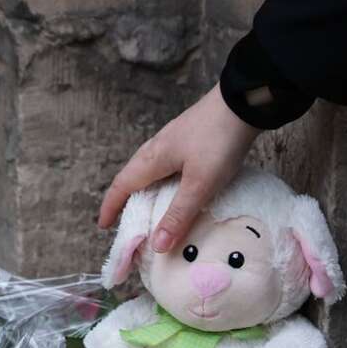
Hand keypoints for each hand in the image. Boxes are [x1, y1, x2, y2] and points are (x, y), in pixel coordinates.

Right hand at [97, 85, 258, 253]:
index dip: (110, 207)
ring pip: (148, 168)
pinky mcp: (189, 137)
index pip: (122, 186)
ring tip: (148, 207)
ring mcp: (173, 139)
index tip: (103, 226)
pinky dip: (161, 180)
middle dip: (124, 199)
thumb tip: (156, 246)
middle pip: (132, 176)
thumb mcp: (199, 184)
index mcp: (152, 158)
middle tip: (125, 221)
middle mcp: (156, 147)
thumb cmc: (219, 142)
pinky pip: (165, 163)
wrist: (243, 102)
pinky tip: (175, 185)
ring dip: (143, 189)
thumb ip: (178, 215)